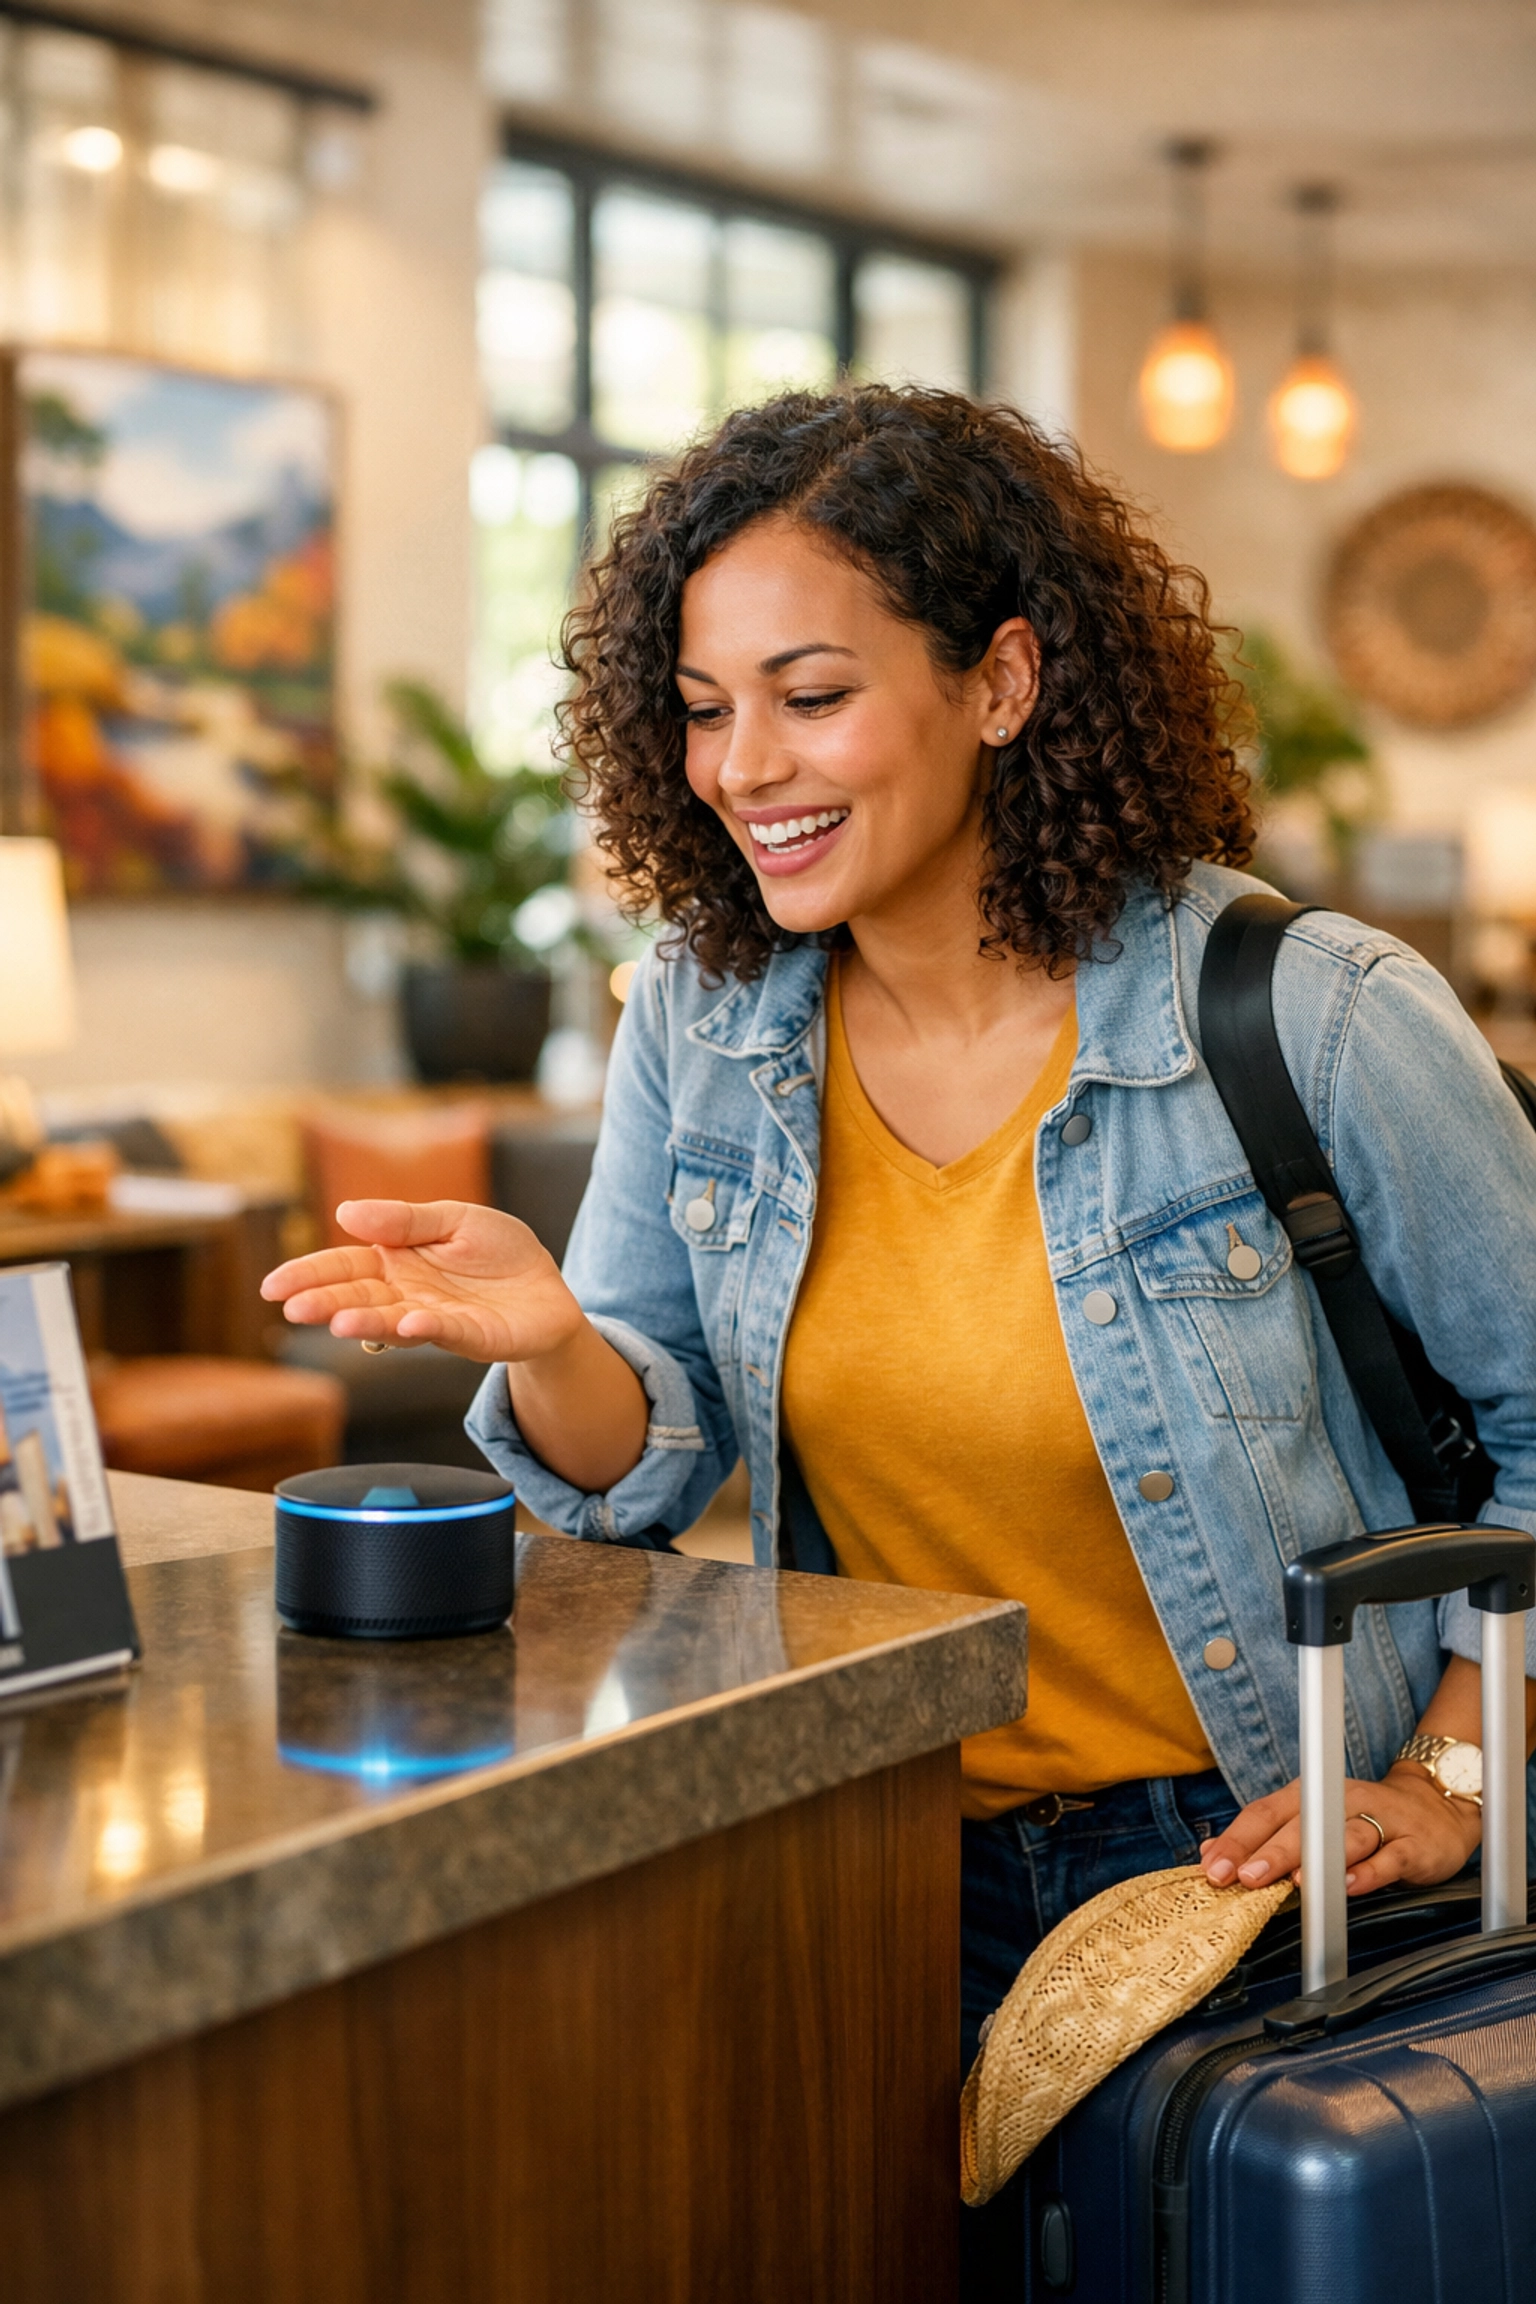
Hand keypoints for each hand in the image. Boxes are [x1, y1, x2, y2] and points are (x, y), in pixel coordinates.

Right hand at [260, 1198, 583, 1365]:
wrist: (546, 1289)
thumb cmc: (497, 1253)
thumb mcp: (454, 1219)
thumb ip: (405, 1219)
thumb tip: (346, 1212)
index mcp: (395, 1261)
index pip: (343, 1266)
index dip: (308, 1275)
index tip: (272, 1287)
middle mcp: (406, 1295)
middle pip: (357, 1297)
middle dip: (324, 1302)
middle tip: (293, 1308)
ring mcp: (435, 1318)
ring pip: (392, 1321)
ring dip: (366, 1321)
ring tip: (338, 1322)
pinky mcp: (472, 1335)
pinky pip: (446, 1330)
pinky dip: (427, 1326)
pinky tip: (409, 1321)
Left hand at [1199, 1764, 1482, 1897]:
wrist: (1436, 1808)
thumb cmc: (1364, 1820)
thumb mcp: (1315, 1822)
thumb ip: (1267, 1838)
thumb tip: (1214, 1855)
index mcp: (1311, 1794)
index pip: (1266, 1812)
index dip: (1238, 1839)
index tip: (1214, 1867)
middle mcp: (1342, 1801)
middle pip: (1302, 1823)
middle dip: (1269, 1851)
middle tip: (1244, 1876)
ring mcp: (1379, 1820)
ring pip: (1344, 1837)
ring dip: (1317, 1859)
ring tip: (1292, 1882)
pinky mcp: (1412, 1845)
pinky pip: (1389, 1858)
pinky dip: (1369, 1872)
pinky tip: (1349, 1886)